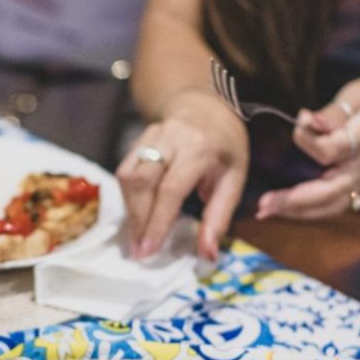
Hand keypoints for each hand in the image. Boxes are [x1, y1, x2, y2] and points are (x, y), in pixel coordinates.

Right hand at [116, 92, 248, 259]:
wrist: (205, 105)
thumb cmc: (224, 146)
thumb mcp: (235, 179)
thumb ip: (219, 217)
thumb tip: (208, 255)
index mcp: (200, 148)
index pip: (171, 188)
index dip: (158, 221)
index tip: (150, 250)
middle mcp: (171, 138)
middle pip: (143, 181)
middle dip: (139, 220)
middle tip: (139, 252)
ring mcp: (150, 135)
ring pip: (128, 175)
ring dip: (130, 211)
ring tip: (137, 238)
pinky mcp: (136, 140)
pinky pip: (124, 171)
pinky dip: (128, 198)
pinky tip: (136, 216)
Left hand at [256, 74, 359, 219]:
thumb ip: (334, 111)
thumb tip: (307, 121)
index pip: (331, 150)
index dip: (309, 138)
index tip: (301, 117)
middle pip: (327, 191)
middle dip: (294, 200)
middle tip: (263, 204)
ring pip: (329, 205)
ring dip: (296, 211)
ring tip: (266, 210)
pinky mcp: (358, 187)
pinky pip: (332, 205)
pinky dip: (307, 211)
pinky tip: (283, 209)